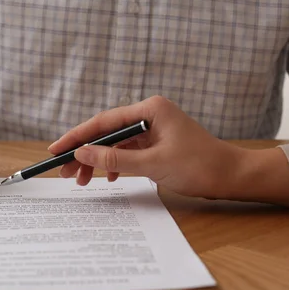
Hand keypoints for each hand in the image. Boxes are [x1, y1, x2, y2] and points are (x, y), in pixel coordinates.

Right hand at [49, 96, 288, 207]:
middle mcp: (149, 115)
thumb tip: (82, 153)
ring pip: (115, 144)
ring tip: (82, 180)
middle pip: (107, 133)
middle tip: (64, 171)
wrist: (232, 177)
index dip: (77, 136)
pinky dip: (116, 165)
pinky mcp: (156, 144)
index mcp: (149, 109)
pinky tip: (110, 178)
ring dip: (99, 161)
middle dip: (85, 152)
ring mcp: (153, 130)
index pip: (104, 122)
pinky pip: (128, 152)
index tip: (56, 149)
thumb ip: (115, 159)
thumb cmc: (199, 166)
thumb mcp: (153, 164)